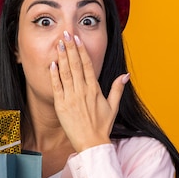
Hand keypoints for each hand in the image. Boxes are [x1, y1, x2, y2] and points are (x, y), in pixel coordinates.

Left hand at [50, 30, 129, 151]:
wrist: (91, 143)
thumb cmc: (102, 126)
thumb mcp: (113, 107)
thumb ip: (117, 89)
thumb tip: (126, 75)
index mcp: (94, 90)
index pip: (87, 65)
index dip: (81, 51)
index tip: (77, 39)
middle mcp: (82, 91)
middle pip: (75, 65)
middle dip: (70, 48)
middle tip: (65, 34)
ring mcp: (71, 98)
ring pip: (65, 73)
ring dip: (62, 57)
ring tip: (59, 44)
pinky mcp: (61, 106)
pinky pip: (57, 87)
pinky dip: (54, 75)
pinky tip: (52, 64)